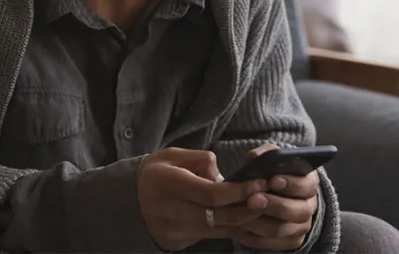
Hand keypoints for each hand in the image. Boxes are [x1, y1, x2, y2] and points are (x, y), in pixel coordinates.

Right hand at [137, 147, 267, 251]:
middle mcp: (172, 211)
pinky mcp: (181, 242)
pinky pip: (213, 236)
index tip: (258, 183)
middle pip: (220, 216)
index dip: (238, 191)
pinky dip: (231, 227)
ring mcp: (176, 230)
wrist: (130, 203)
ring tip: (261, 205)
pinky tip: (244, 216)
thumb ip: (198, 159)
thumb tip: (222, 173)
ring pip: (220, 229)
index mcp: (168, 184)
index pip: (210, 194)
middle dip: (248, 207)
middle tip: (267, 195)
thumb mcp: (171, 155)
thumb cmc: (155, 174)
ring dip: (244, 219)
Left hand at [234, 144, 320, 250]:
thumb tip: (254, 158)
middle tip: (252, 200)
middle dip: (274, 205)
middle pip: (298, 211)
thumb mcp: (269, 158)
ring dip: (260, 223)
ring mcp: (301, 226)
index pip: (307, 185)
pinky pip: (274, 244)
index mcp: (309, 183)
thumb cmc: (270, 173)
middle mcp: (309, 206)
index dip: (291, 184)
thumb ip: (263, 155)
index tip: (271, 180)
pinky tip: (240, 229)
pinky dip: (255, 237)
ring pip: (283, 230)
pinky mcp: (290, 241)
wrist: (271, 194)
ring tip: (241, 216)